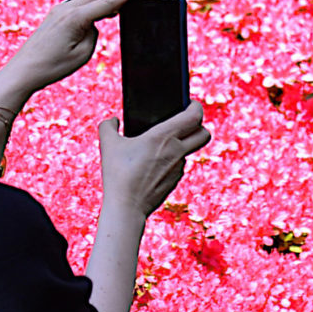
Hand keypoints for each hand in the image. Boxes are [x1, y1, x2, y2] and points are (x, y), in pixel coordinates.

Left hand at [0, 0, 144, 106]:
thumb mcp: (82, 54)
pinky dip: (93, 1)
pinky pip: (79, 3)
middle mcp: (66, 9)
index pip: (108, 1)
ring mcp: (59, 10)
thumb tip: (92, 23)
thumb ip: (93, 34)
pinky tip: (100, 6)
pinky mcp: (54, 16)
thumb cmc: (52, 66)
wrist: (24, 71)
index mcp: (75, 17)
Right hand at [100, 102, 209, 216]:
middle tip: (185, 122)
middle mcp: (177, 151)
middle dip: (199, 125)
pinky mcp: (175, 180)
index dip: (196, 106)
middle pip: (204, 133)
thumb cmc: (118, 174)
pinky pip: (178, 165)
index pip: (195, 116)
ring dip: (182, 144)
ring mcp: (178, 167)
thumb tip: (113, 121)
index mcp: (164, 136)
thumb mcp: (108, 144)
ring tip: (161, 143)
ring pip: (190, 150)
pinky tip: (155, 162)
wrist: (126, 207)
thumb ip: (108, 126)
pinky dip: (171, 160)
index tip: (188, 103)